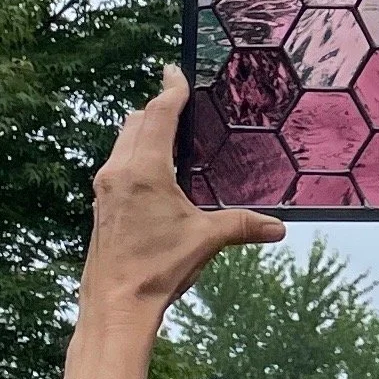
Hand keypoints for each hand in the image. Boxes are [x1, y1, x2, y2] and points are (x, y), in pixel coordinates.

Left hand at [79, 63, 285, 334]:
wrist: (115, 307)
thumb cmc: (159, 269)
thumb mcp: (206, 240)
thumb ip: (243, 225)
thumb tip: (279, 228)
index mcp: (144, 170)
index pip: (158, 114)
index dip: (171, 90)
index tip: (175, 70)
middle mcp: (118, 172)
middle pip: (135, 121)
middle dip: (157, 106)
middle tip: (178, 98)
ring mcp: (104, 189)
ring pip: (122, 141)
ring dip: (142, 128)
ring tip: (167, 128)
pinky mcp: (99, 205)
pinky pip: (116, 162)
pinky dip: (133, 150)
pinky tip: (150, 167)